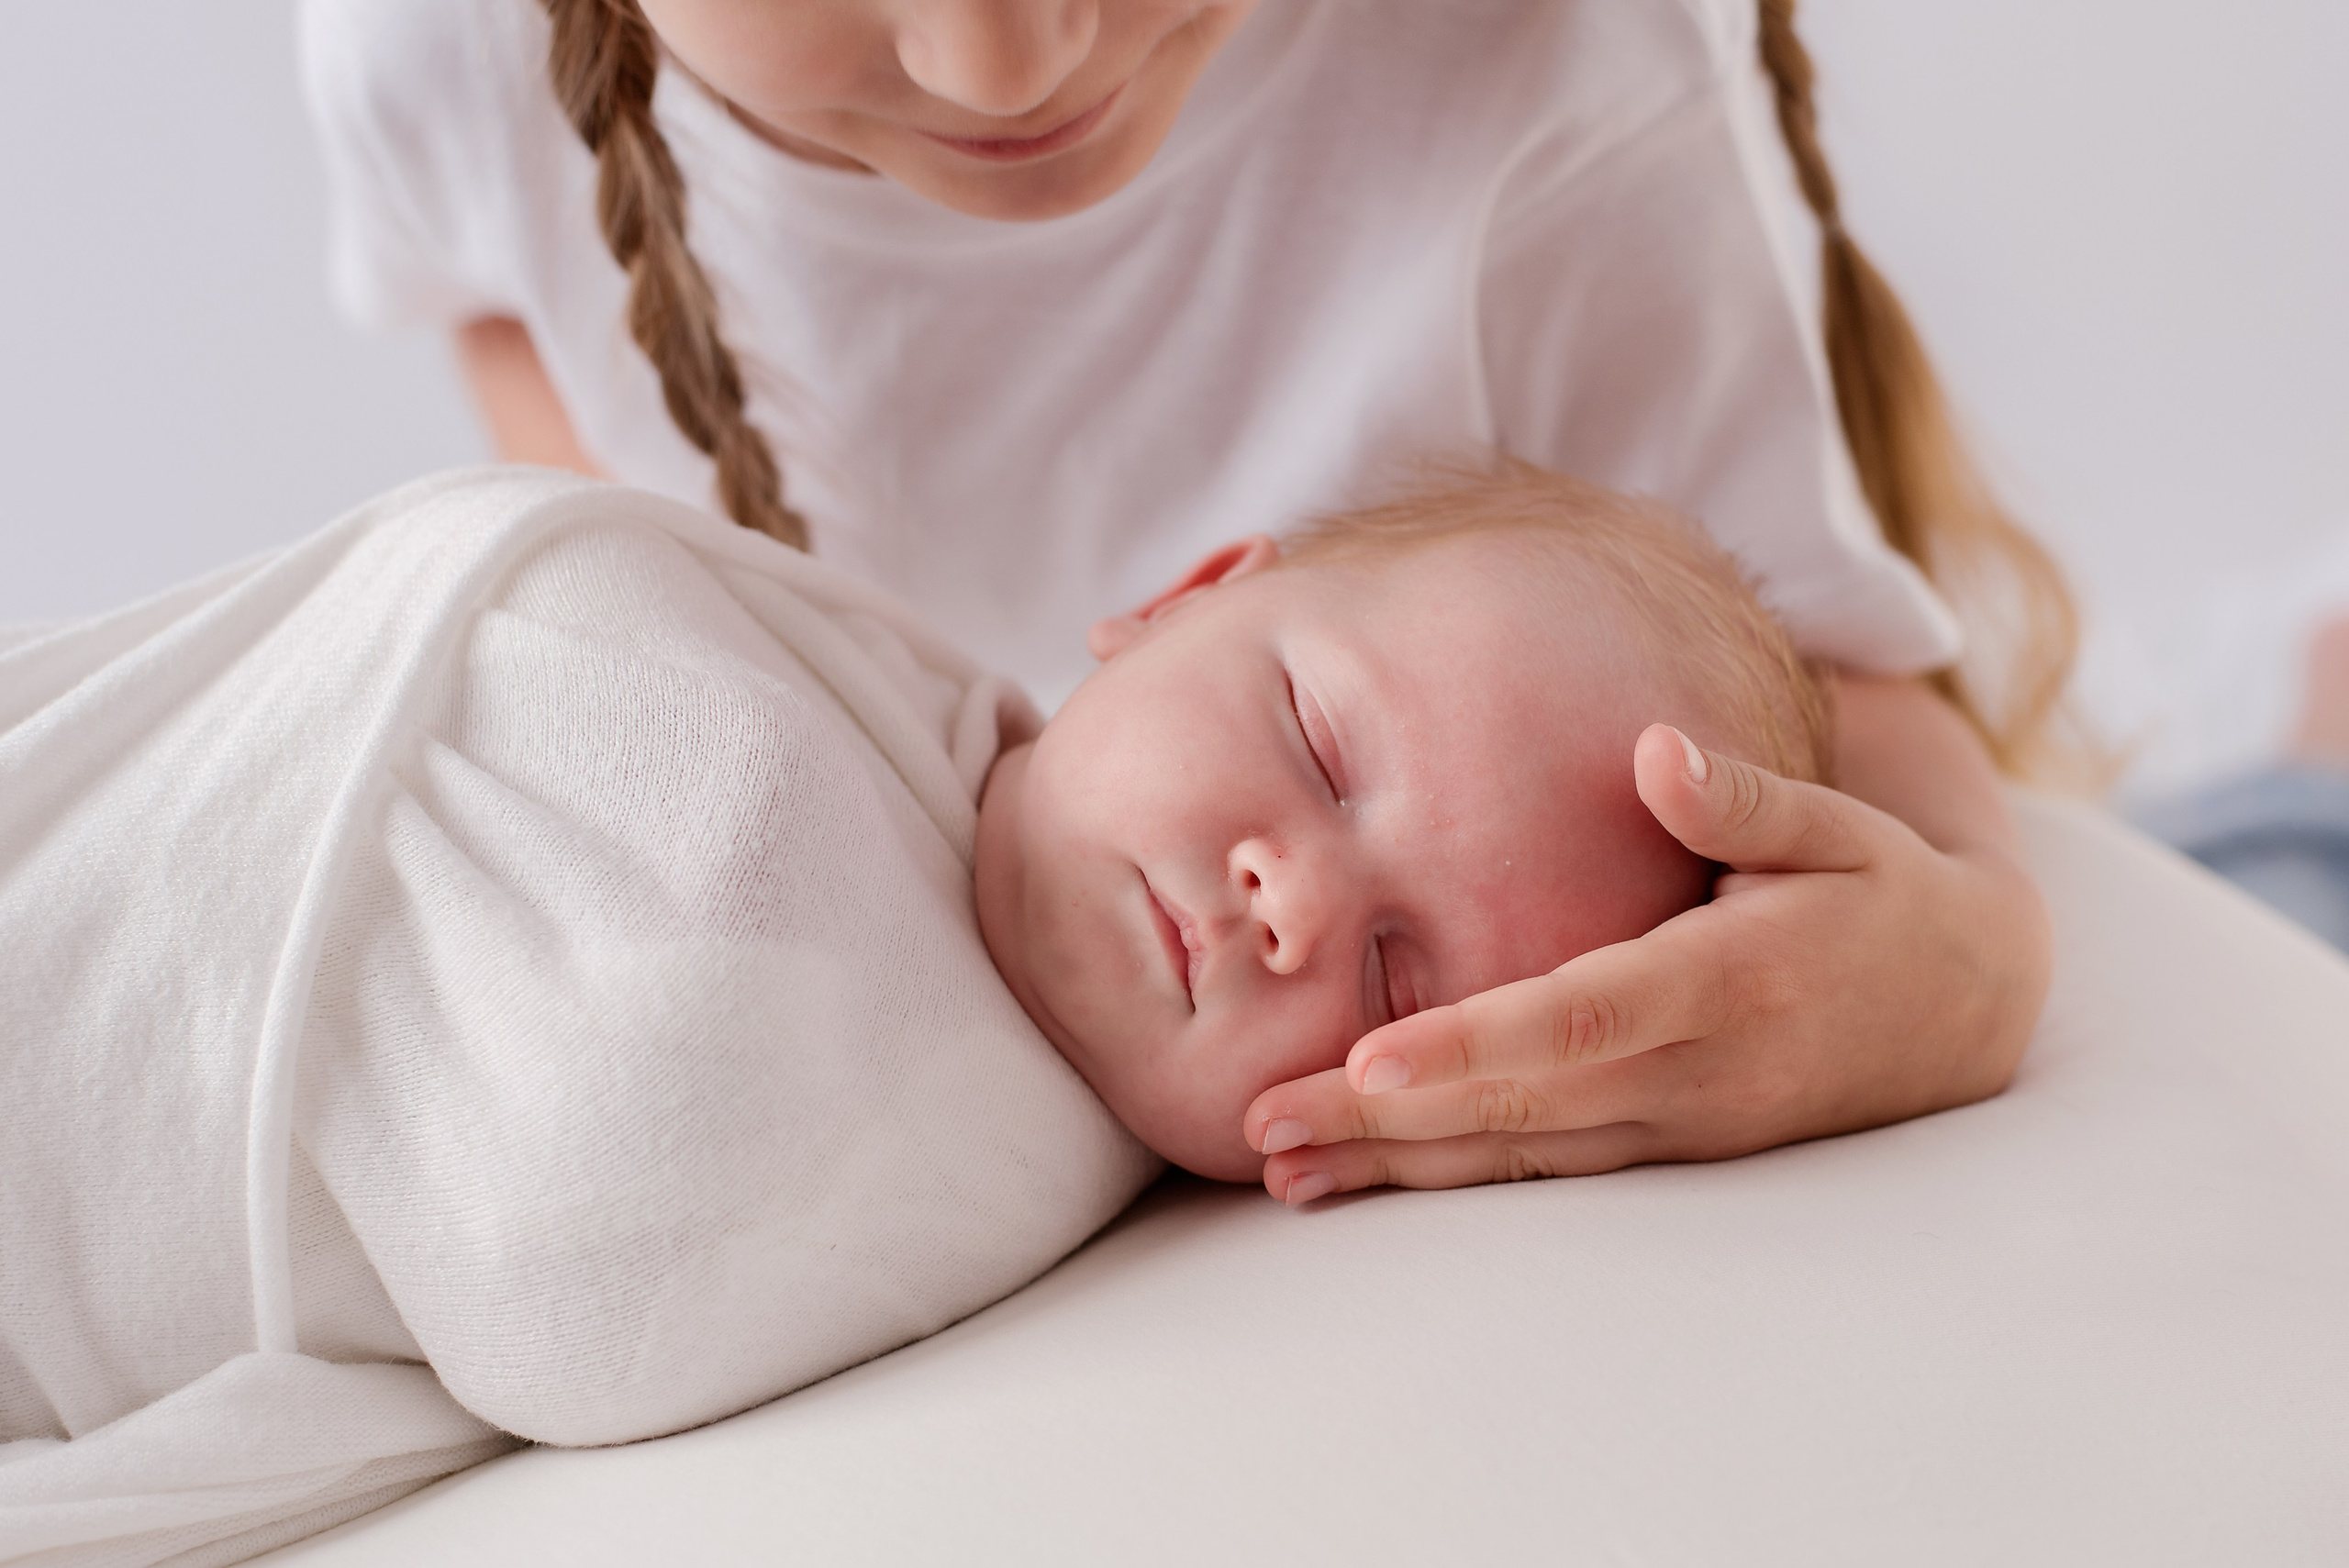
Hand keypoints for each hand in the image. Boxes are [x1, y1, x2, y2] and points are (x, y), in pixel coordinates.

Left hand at [1243, 709, 2051, 1203]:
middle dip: (1385, 1121)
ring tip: (1280, 1167)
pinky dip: (1450, 1179)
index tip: (1372, 1061)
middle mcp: (1694, 1074)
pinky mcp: (1670, 1151)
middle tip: (1262, 1126)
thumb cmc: (1881, 894)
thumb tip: (1655, 750)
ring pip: (1520, 1157)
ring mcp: (1681, 1128)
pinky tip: (1364, 1180)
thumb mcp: (1839, 829)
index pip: (1582, 1021)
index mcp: (1728, 981)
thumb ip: (1745, 797)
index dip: (1475, 1047)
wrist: (1967, 1012)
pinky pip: (1543, 1173)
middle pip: (1520, 1106)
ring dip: (1397, 1166)